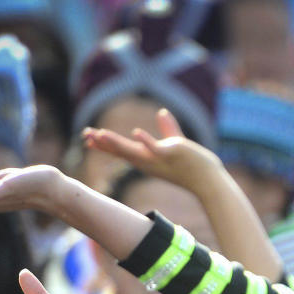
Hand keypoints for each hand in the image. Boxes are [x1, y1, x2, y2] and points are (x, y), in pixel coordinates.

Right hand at [82, 109, 221, 194]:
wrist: (208, 179)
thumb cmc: (193, 164)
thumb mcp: (176, 144)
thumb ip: (168, 129)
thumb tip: (162, 113)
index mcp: (147, 159)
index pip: (122, 151)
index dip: (106, 145)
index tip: (88, 138)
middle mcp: (149, 162)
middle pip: (123, 151)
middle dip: (104, 144)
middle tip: (86, 135)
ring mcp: (159, 160)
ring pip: (134, 151)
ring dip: (117, 143)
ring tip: (100, 134)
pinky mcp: (172, 154)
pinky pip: (156, 148)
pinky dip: (147, 141)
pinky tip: (136, 132)